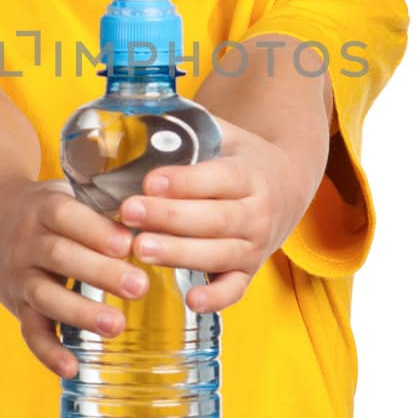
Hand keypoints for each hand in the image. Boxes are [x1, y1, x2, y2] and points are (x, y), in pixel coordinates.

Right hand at [0, 177, 146, 379]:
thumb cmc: (44, 212)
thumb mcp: (66, 197)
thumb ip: (102, 210)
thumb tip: (152, 223)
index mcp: (42, 209)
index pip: (66, 216)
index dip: (96, 231)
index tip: (128, 244)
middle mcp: (26, 244)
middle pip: (60, 256)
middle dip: (101, 273)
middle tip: (140, 286)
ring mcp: (19, 277)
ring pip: (45, 296)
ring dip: (81, 313)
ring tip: (116, 326)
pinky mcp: (17, 306)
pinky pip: (30, 331)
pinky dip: (49, 352)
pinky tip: (72, 368)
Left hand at [117, 116, 318, 313]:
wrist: (288, 186)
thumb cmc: (241, 160)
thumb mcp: (225, 136)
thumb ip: (191, 131)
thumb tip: (137, 117)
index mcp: (250, 175)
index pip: (218, 179)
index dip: (185, 182)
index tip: (150, 181)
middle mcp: (257, 212)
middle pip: (214, 218)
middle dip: (169, 217)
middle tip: (130, 212)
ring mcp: (255, 246)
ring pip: (219, 253)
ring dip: (179, 253)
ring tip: (141, 249)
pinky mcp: (249, 271)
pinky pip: (235, 289)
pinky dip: (216, 298)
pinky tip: (190, 300)